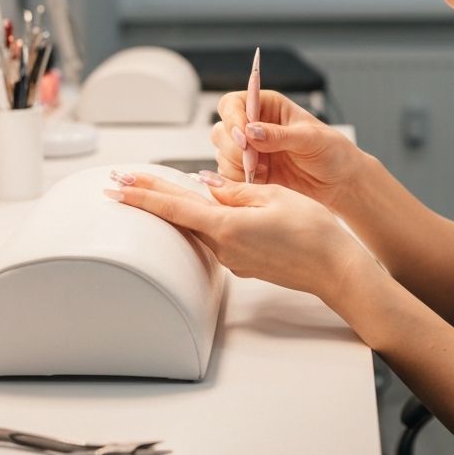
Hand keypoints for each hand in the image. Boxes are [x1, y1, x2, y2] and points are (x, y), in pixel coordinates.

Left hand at [104, 170, 370, 301]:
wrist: (336, 269)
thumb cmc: (313, 231)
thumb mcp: (274, 196)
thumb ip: (236, 190)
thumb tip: (207, 185)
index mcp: (227, 227)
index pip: (173, 208)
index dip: (142, 195)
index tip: (117, 187)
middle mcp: (224, 247)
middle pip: (178, 217)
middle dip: (147, 199)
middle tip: (117, 185)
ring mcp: (233, 259)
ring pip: (199, 226)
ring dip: (176, 209)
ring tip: (153, 190)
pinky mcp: (245, 263)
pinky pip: (218, 236)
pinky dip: (205, 219)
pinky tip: (203, 208)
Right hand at [212, 89, 364, 211]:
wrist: (338, 182)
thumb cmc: (331, 151)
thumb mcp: (310, 138)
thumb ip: (280, 135)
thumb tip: (251, 131)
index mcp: (266, 106)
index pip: (233, 104)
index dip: (232, 118)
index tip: (243, 137)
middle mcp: (253, 126)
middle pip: (221, 130)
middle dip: (234, 147)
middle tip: (254, 160)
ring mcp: (248, 152)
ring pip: (222, 155)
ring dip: (237, 166)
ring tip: (266, 171)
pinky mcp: (249, 174)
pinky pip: (229, 177)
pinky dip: (240, 181)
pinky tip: (263, 181)